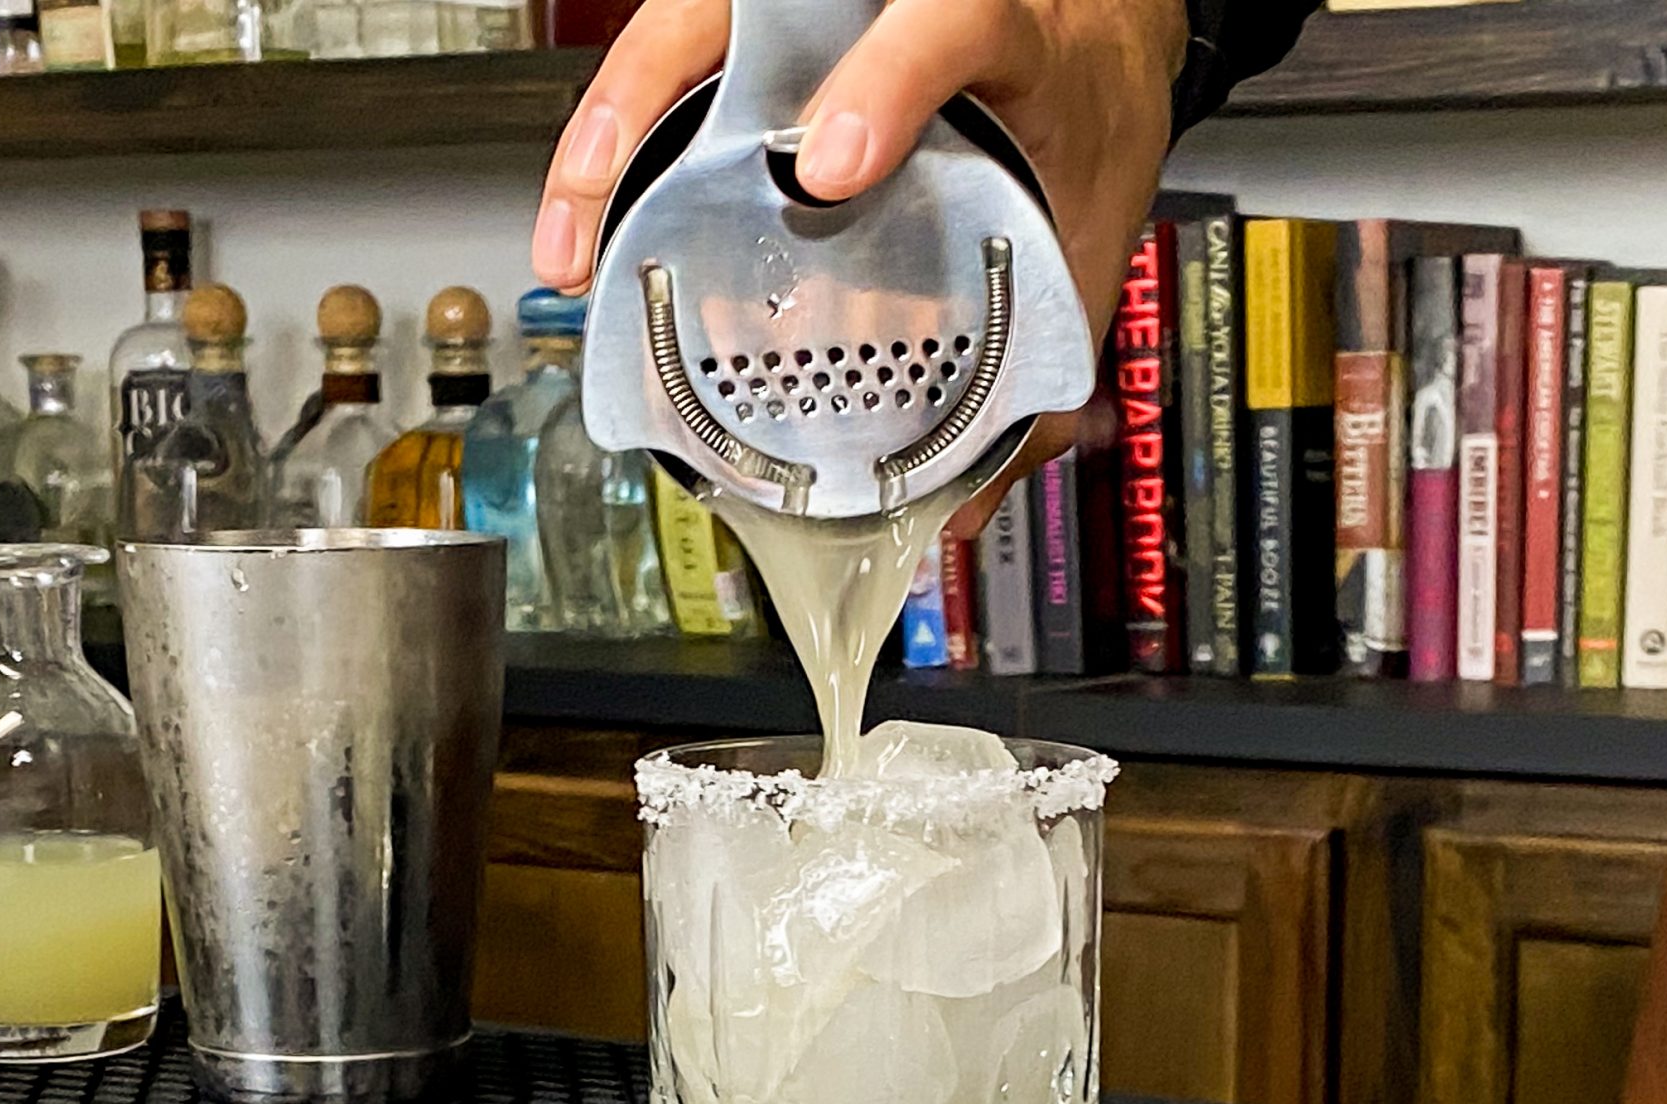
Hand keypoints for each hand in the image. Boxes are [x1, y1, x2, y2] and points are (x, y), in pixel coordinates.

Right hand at [533, 0, 1189, 507]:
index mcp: (1013, 31)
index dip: (887, 82)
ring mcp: (818, 5)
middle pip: (752, 9)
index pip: (949, 18)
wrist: (1092, 29)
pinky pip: (680, 57)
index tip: (832, 167)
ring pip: (690, 26)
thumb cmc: (1084, 104)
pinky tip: (594, 212)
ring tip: (574, 244)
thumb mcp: (1091, 225)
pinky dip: (623, 137)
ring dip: (608, 133)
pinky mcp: (772, 19)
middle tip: (604, 217)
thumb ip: (1045, 349)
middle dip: (652, 103)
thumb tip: (977, 492)